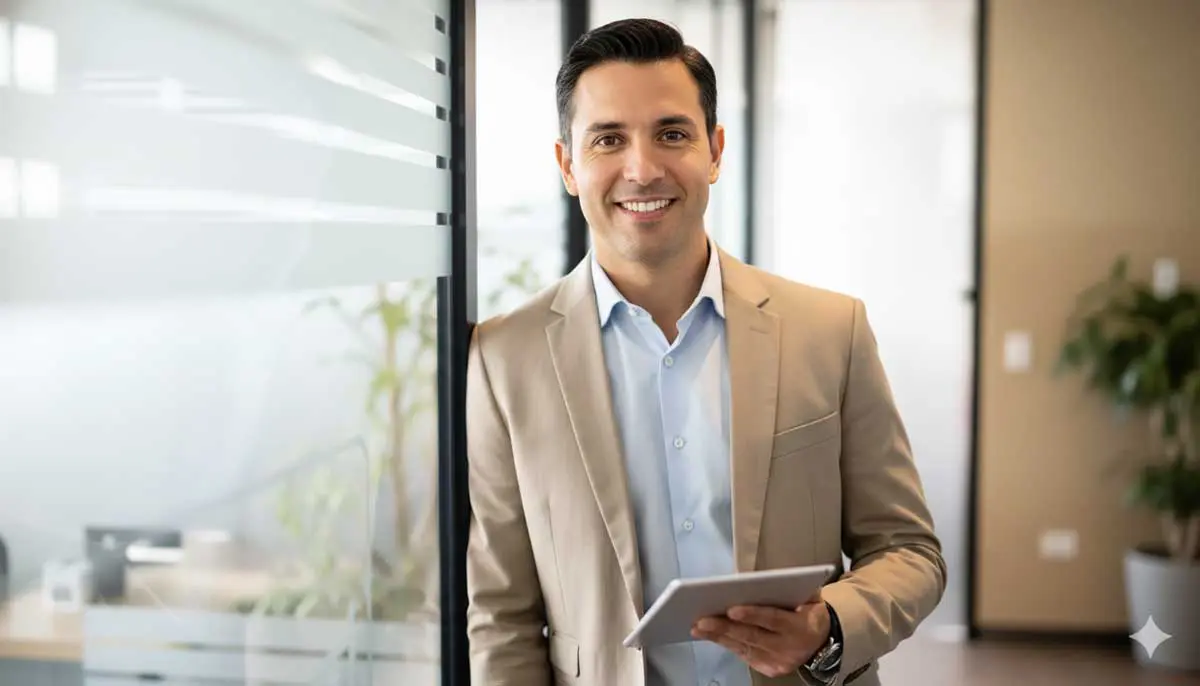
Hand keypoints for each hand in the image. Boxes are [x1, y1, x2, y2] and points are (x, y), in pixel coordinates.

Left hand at [691, 599, 830, 678]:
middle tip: (702, 620)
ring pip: (744, 648)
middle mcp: (790, 648)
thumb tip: (757, 580)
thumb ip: (790, 587)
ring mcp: (779, 661)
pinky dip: (726, 644)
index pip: (774, 619)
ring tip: (698, 627)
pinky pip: (744, 655)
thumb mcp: (809, 595)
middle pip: (753, 637)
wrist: (823, 640)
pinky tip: (711, 635)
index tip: (731, 610)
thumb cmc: (808, 609)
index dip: (752, 615)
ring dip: (719, 637)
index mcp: (801, 626)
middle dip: (725, 628)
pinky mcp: (770, 669)